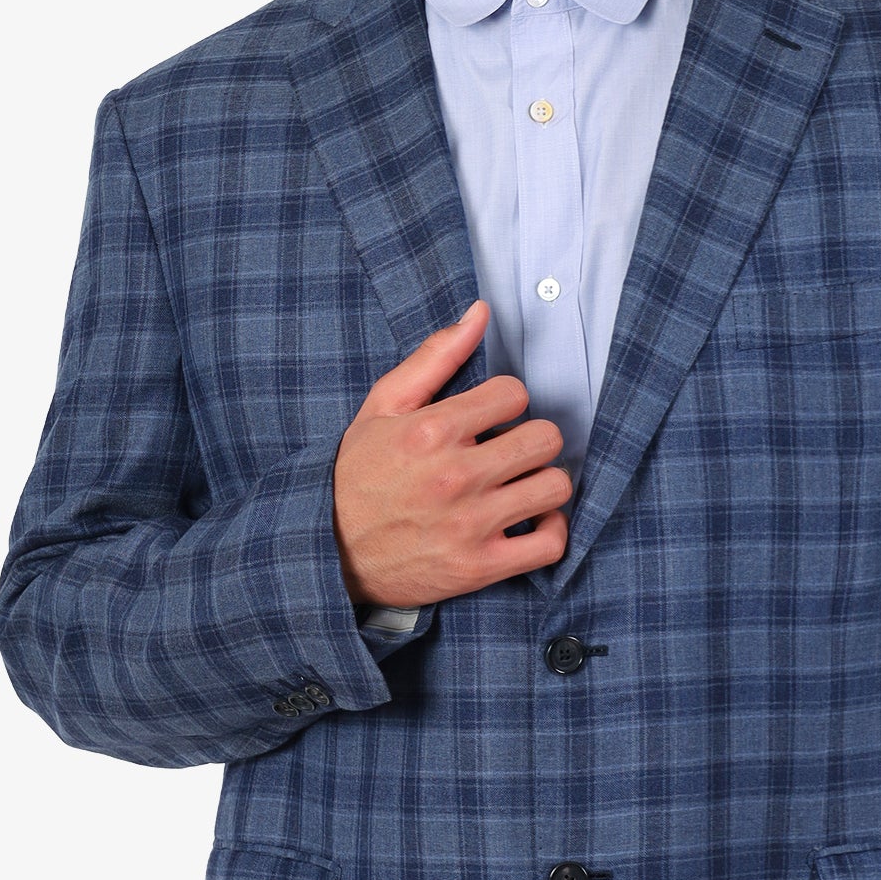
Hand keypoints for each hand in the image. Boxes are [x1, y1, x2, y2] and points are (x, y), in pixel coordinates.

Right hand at [331, 298, 571, 608]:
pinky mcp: (479, 567)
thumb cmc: (357, 475)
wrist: (326, 551)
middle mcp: (455, 476)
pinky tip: (530, 520)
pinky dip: (551, 530)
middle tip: (508, 451)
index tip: (489, 418)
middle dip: (530, 439)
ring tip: (519, 484)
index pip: (515, 394)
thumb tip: (480, 313)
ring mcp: (470, 524)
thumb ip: (435, 356)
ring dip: (542, 482)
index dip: (505, 403)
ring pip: (554, 486)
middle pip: (544, 438)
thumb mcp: (383, 406)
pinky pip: (550, 544)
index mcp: (432, 430)